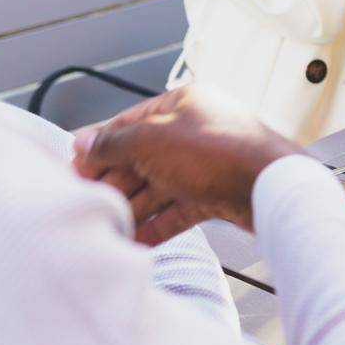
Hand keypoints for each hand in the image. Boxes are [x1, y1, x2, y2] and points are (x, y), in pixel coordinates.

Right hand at [72, 85, 301, 245]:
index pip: (129, 123)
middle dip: (114, 182)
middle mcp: (195, 130)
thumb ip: (113, 142)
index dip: (100, 147)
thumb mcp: (151, 141)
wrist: (269, 186)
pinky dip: (156, 224)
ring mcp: (207, 163)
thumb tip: (81, 143)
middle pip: (141, 158)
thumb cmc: (217, 152)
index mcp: (183, 104)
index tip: (74, 171)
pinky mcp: (216, 193)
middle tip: (89, 203)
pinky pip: (178, 209)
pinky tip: (135, 240)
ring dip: (132, 208)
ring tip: (108, 227)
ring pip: (159, 186)